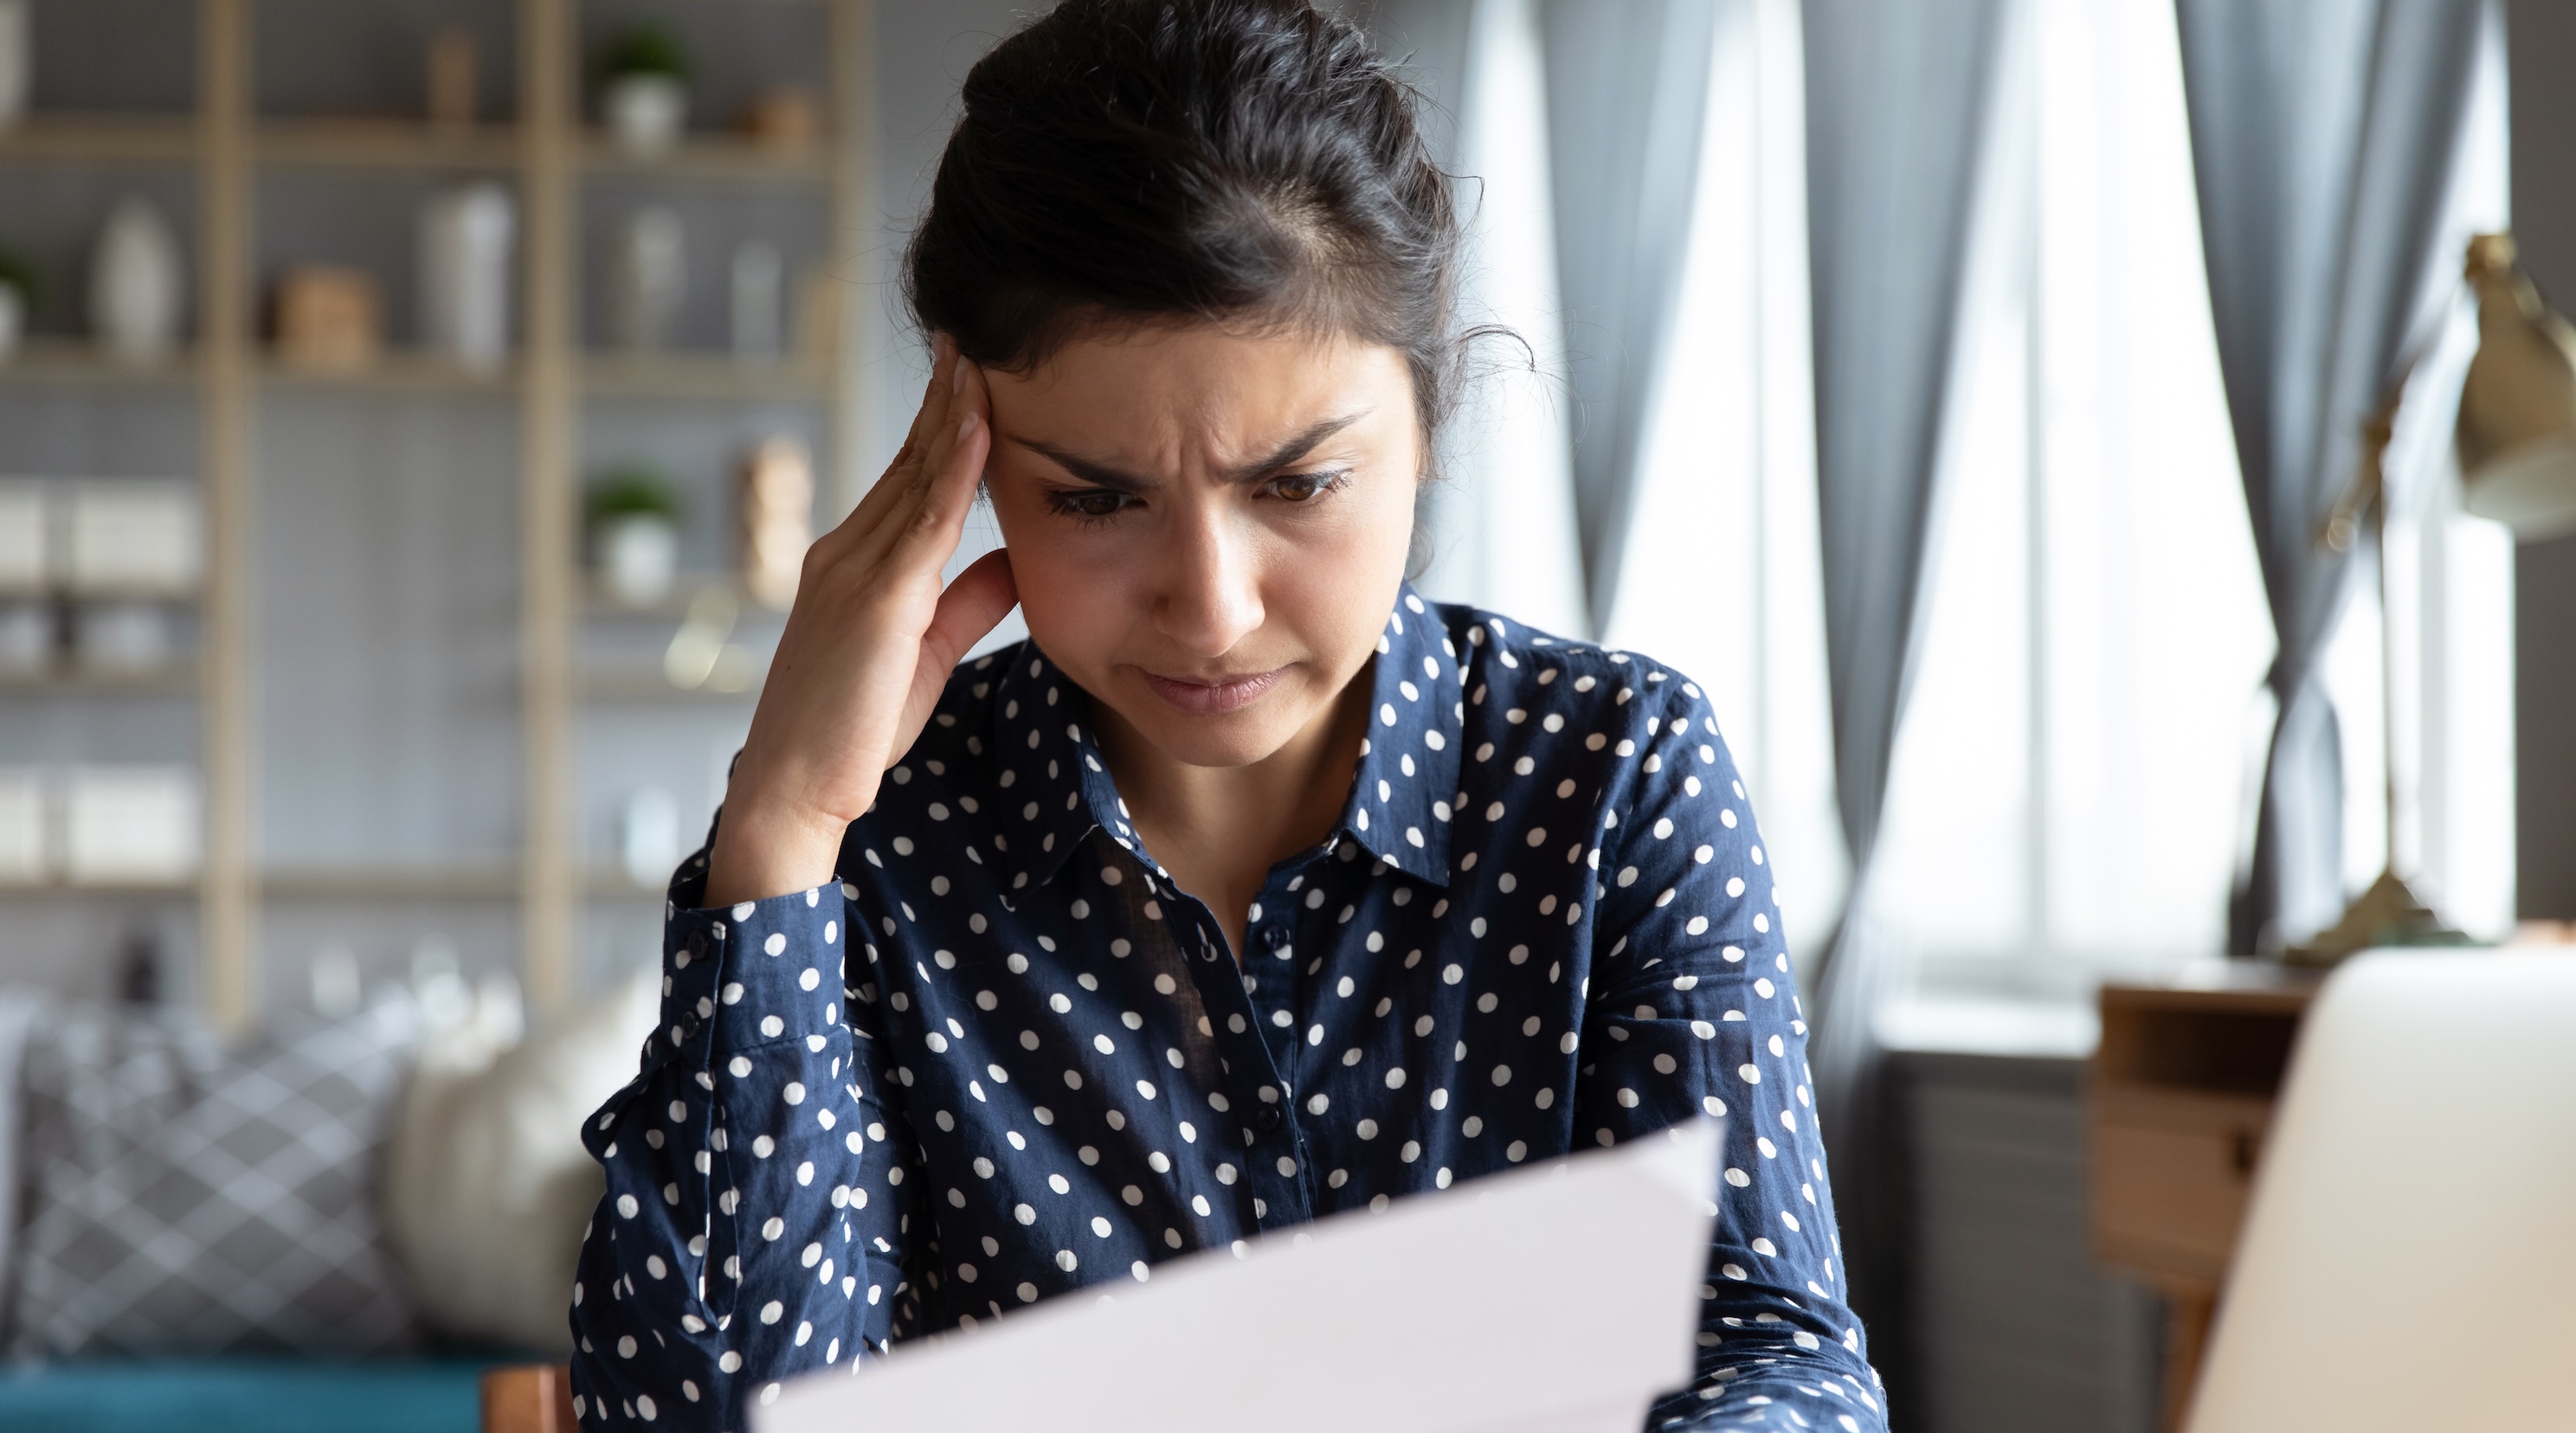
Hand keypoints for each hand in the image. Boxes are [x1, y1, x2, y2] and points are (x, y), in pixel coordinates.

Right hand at [704, 336, 1015, 905]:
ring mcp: (853, 570)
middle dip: (943, 396)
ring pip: (915, 475)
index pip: (908, 479)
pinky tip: (979, 423)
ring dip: (952, 412)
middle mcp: (844, 553)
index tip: (971, 373)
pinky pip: (923, 519)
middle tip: (975, 334)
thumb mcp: (923, 655)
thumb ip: (964, 604)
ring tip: (981, 355)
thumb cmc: (854, 733)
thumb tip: (1013, 562)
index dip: (941, 424)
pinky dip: (953, 466)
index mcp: (853, 565)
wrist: (796, 790)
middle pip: (909, 460)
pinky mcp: (873, 599)